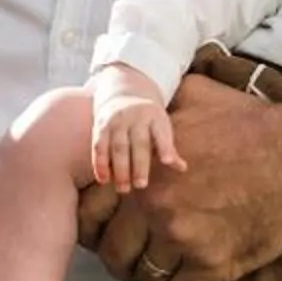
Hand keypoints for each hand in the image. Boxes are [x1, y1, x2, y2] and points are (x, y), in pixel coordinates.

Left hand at [74, 77, 281, 280]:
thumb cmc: (247, 123)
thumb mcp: (192, 97)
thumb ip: (155, 106)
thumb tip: (135, 101)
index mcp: (142, 171)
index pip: (90, 213)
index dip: (93, 226)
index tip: (104, 231)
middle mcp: (155, 208)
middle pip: (115, 253)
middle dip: (120, 259)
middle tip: (132, 259)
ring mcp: (184, 240)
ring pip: (147, 278)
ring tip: (159, 276)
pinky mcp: (214, 265)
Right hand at [88, 69, 181, 189]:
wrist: (123, 92)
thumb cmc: (148, 118)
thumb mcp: (161, 127)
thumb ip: (168, 148)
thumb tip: (182, 168)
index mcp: (155, 117)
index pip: (161, 133)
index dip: (165, 147)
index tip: (168, 161)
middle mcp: (135, 118)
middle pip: (138, 143)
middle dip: (139, 165)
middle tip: (141, 185)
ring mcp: (116, 121)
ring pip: (117, 147)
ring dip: (119, 169)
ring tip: (123, 189)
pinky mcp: (101, 127)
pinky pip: (99, 147)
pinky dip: (100, 164)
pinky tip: (104, 180)